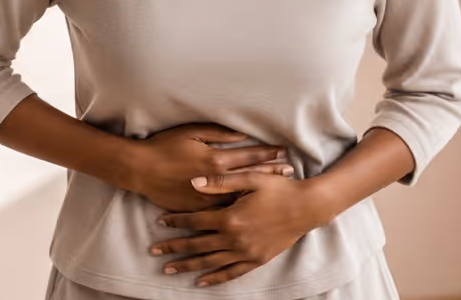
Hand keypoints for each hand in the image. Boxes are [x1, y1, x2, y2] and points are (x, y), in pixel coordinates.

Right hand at [121, 124, 292, 212]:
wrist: (140, 170)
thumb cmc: (164, 146)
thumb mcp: (191, 132)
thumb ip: (218, 133)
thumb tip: (241, 134)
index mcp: (215, 159)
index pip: (249, 156)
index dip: (268, 154)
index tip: (284, 153)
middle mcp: (216, 180)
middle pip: (250, 177)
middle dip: (271, 173)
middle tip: (290, 171)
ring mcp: (208, 197)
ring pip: (240, 195)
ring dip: (260, 191)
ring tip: (278, 190)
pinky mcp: (198, 209)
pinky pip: (223, 210)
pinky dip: (239, 207)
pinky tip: (252, 208)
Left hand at [147, 169, 326, 286]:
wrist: (307, 208)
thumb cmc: (279, 188)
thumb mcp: (250, 178)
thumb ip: (220, 181)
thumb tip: (193, 181)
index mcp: (230, 217)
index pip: (195, 221)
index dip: (176, 221)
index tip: (160, 222)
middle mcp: (235, 238)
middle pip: (197, 245)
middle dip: (173, 247)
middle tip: (153, 251)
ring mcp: (246, 252)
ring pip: (210, 262)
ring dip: (187, 265)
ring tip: (168, 268)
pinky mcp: (256, 260)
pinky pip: (231, 273)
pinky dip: (215, 278)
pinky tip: (201, 281)